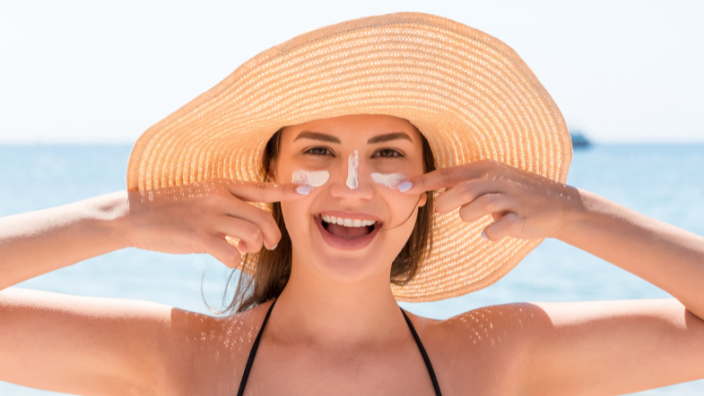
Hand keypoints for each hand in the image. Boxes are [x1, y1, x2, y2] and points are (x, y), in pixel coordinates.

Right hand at [125, 179, 306, 267]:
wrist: (134, 215)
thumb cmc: (171, 209)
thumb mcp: (201, 198)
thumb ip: (228, 208)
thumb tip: (251, 234)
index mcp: (221, 185)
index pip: (261, 188)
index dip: (286, 190)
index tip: (306, 190)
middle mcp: (219, 197)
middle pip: (263, 218)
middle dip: (272, 235)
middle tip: (268, 245)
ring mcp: (209, 216)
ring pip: (252, 235)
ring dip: (253, 248)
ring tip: (242, 250)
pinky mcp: (199, 236)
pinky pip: (232, 254)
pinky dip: (235, 261)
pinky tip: (226, 259)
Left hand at [400, 160, 579, 240]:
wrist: (558, 203)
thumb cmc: (513, 193)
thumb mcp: (488, 182)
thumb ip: (460, 185)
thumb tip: (429, 194)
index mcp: (484, 169)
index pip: (448, 174)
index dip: (423, 181)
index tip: (400, 187)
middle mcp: (497, 180)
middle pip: (462, 189)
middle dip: (446, 201)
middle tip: (440, 210)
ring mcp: (512, 198)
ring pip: (480, 205)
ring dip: (468, 215)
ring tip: (470, 219)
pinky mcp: (524, 217)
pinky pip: (502, 226)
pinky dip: (491, 232)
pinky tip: (490, 234)